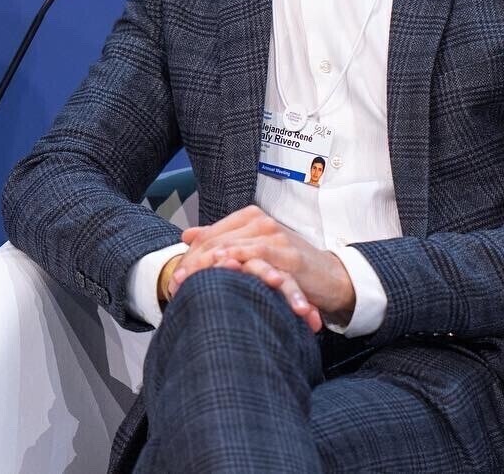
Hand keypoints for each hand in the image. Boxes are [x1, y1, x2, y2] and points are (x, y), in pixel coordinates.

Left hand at [167, 206, 355, 330]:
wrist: (329, 276)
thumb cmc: (288, 265)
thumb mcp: (253, 249)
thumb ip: (221, 239)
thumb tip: (187, 235)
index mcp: (249, 217)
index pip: (209, 235)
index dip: (189, 256)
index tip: (174, 278)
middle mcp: (260, 221)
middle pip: (216, 241)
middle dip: (193, 264)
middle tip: (175, 285)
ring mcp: (274, 235)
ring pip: (231, 248)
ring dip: (207, 267)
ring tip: (189, 285)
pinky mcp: (287, 254)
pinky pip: (257, 256)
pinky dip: (237, 263)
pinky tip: (222, 270)